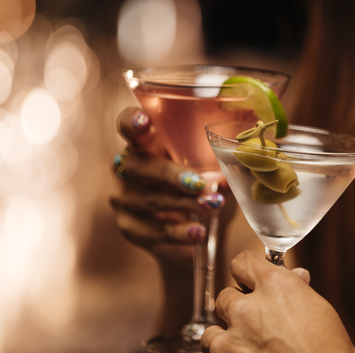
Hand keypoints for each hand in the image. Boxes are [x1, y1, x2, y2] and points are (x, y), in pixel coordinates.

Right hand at [108, 107, 234, 269]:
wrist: (196, 229)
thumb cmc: (202, 187)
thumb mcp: (212, 172)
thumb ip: (220, 168)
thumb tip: (229, 174)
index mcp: (146, 144)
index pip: (127, 125)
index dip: (131, 121)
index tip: (144, 121)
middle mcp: (128, 168)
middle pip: (137, 165)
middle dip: (170, 174)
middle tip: (199, 183)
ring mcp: (125, 199)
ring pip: (147, 200)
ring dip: (182, 204)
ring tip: (212, 208)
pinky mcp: (130, 228)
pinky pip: (152, 232)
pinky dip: (178, 234)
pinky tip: (198, 234)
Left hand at [201, 250, 354, 352]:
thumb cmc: (327, 346)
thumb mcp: (318, 309)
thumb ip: (298, 289)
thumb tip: (297, 275)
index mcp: (275, 285)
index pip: (243, 261)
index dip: (247, 270)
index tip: (249, 277)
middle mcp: (249, 305)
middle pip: (227, 293)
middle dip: (240, 304)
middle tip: (258, 318)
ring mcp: (235, 333)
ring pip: (215, 319)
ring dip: (228, 327)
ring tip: (247, 339)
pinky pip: (210, 343)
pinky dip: (222, 347)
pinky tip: (240, 351)